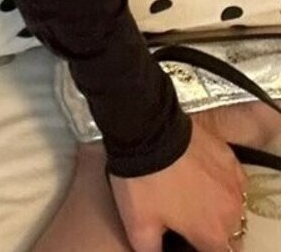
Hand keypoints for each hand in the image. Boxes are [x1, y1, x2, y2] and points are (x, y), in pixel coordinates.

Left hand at [109, 115, 246, 251]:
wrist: (147, 132)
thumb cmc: (144, 181)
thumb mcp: (137, 225)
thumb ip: (151, 250)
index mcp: (212, 233)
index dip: (201, 248)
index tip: (187, 238)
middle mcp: (230, 212)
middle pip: (228, 233)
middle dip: (211, 230)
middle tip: (187, 217)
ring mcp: (233, 184)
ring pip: (233, 207)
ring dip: (218, 207)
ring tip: (193, 195)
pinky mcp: (229, 159)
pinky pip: (233, 180)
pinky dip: (222, 183)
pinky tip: (203, 176)